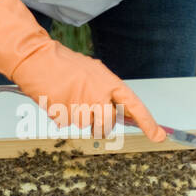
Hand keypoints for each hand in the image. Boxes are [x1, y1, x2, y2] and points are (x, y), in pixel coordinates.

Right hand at [0, 0, 165, 140]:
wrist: (36, 58)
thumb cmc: (64, 65)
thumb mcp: (92, 73)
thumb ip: (107, 92)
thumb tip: (119, 113)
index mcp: (108, 82)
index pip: (134, 105)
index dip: (148, 123)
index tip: (159, 137)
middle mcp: (98, 95)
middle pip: (107, 125)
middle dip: (97, 123)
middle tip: (84, 108)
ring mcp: (81, 105)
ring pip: (85, 126)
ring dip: (76, 118)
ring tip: (67, 97)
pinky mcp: (63, 114)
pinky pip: (66, 125)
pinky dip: (60, 116)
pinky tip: (56, 99)